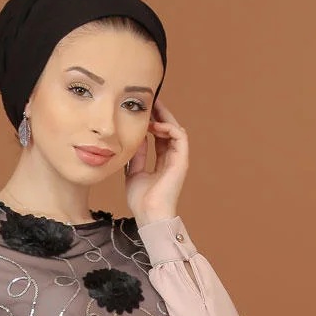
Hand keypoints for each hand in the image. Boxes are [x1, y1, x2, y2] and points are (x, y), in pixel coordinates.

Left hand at [125, 101, 187, 224]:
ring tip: (152, 108)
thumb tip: (136, 138)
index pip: (160, 136)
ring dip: (165, 117)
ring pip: (176, 129)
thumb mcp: (133, 172)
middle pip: (169, 129)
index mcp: (163, 162)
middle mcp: (172, 159)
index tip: (142, 111)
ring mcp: (178, 159)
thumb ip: (136, 156)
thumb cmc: (141, 201)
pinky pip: (179, 136)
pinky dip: (169, 127)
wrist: (149, 215)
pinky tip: (155, 125)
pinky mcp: (181, 161)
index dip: (153, 122)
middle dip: (160, 114)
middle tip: (149, 100)